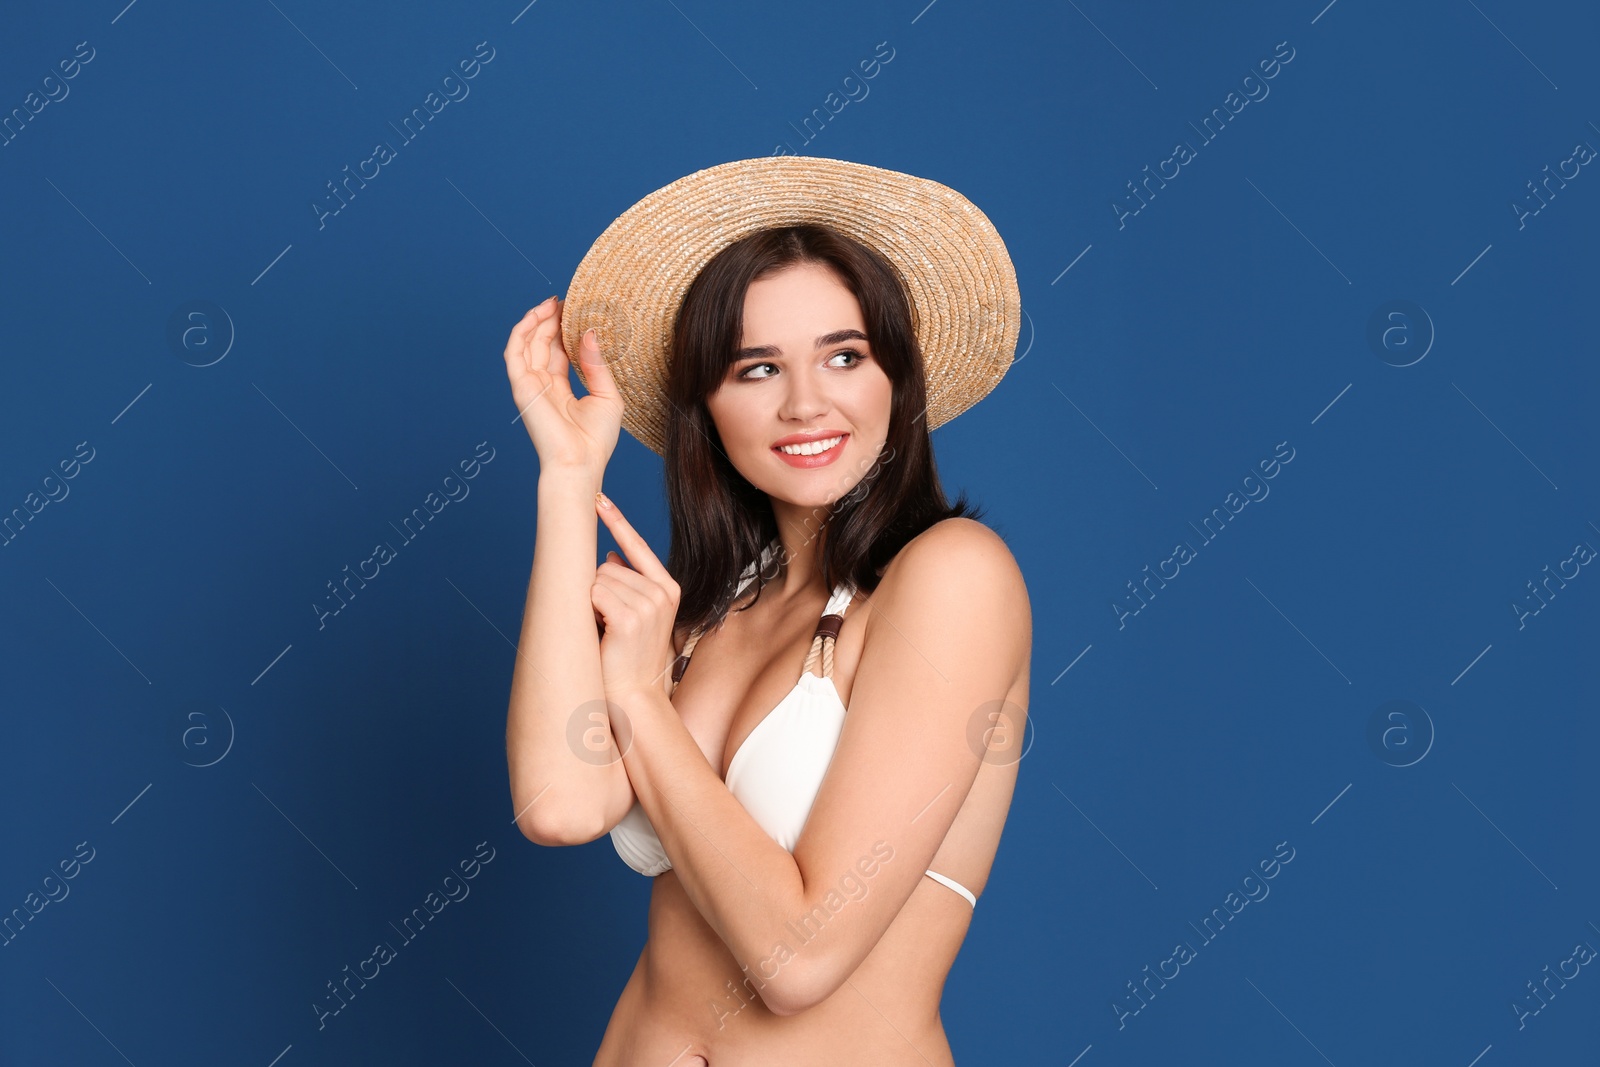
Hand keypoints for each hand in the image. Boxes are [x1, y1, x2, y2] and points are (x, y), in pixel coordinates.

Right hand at [502, 296, 622, 483]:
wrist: (580, 463)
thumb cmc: (596, 439)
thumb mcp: (606, 395)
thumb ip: (596, 363)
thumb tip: (589, 332)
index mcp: (561, 389)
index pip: (558, 352)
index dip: (564, 330)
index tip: (576, 310)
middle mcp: (543, 386)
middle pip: (542, 344)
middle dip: (552, 320)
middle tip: (567, 300)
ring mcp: (530, 385)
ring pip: (527, 343)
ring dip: (537, 320)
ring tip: (553, 302)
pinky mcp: (522, 387)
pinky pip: (515, 352)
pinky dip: (522, 330)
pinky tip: (538, 314)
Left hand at [591, 493, 681, 701]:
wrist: (634, 697)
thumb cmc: (629, 658)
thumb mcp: (636, 615)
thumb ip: (628, 583)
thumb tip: (611, 555)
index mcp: (668, 588)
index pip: (638, 546)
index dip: (617, 521)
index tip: (598, 498)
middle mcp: (662, 592)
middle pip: (608, 565)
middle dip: (597, 590)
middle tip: (608, 625)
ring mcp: (649, 604)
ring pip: (598, 579)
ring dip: (592, 604)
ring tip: (607, 632)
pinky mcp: (630, 617)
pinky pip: (593, 593)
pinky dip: (590, 611)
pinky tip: (603, 633)